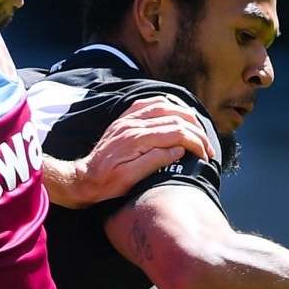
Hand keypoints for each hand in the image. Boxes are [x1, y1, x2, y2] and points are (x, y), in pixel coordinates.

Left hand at [50, 97, 214, 208]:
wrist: (82, 179)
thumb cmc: (106, 184)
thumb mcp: (131, 179)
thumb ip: (155, 160)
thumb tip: (179, 149)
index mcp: (136, 138)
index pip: (176, 131)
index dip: (195, 142)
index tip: (205, 155)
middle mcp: (132, 123)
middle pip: (174, 115)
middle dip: (196, 129)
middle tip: (206, 146)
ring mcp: (127, 119)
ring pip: (164, 104)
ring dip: (185, 115)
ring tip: (198, 131)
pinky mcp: (124, 119)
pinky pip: (150, 103)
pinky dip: (168, 106)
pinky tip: (176, 114)